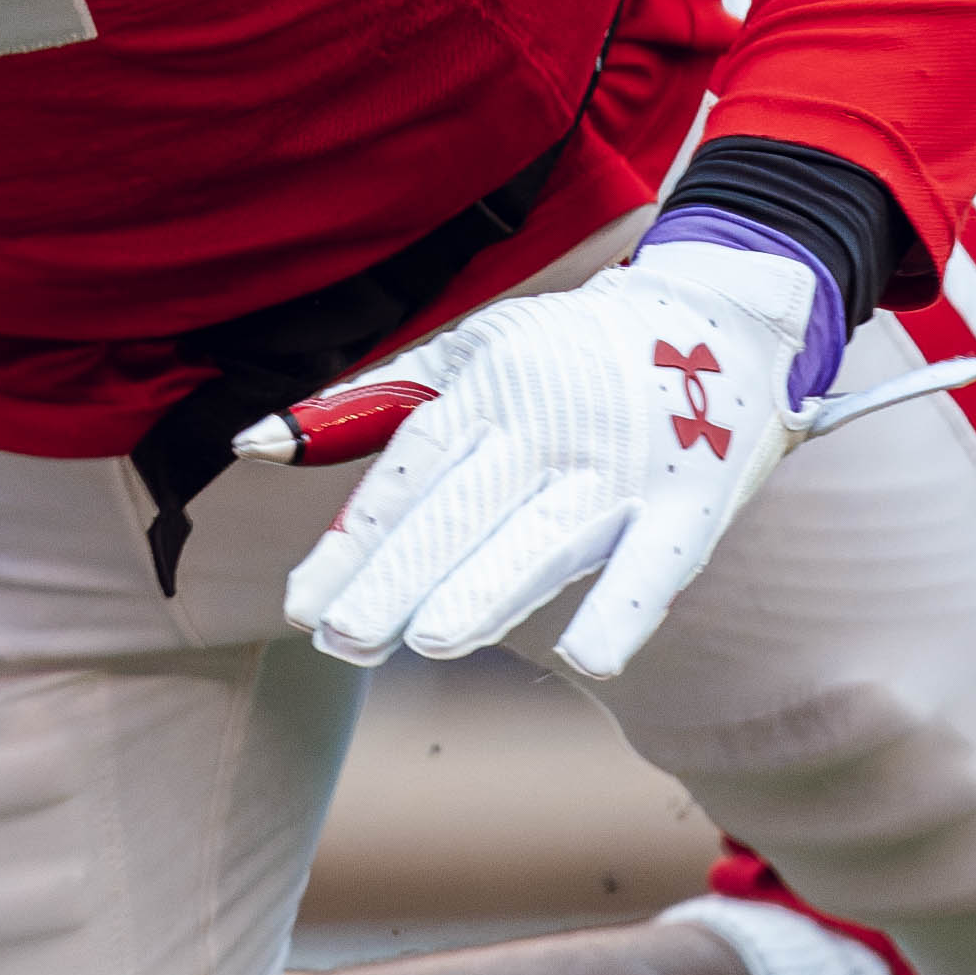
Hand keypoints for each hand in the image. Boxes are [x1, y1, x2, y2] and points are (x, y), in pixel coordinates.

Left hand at [281, 232, 844, 684]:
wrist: (723, 315)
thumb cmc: (565, 354)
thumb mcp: (463, 354)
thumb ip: (361, 407)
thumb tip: (252, 445)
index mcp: (487, 388)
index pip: (408, 472)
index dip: (354, 541)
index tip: (302, 607)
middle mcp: (549, 424)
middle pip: (464, 508)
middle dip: (401, 576)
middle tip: (344, 641)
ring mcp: (624, 463)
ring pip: (545, 535)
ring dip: (488, 589)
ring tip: (427, 638)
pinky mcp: (696, 498)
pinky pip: (657, 562)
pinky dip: (624, 608)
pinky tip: (585, 659)